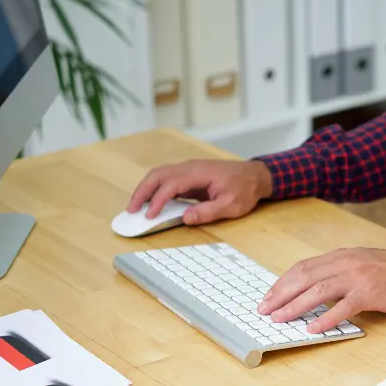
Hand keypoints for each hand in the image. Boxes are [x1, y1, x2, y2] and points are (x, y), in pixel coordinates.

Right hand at [127, 159, 273, 225]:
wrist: (254, 176)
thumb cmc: (244, 189)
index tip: (149, 215)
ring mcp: (188, 169)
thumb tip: (185, 218)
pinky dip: (154, 188)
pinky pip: (166, 179)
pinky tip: (150, 201)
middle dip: (142, 192)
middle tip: (131, 210)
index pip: (170, 185)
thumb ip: (208, 212)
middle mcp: (189, 167)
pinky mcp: (188, 175)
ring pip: (159, 175)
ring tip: (136, 207)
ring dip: (145, 189)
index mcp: (198, 173)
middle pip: (157, 175)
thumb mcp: (231, 205)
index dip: (158, 200)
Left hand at [258, 247, 385, 332]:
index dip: (282, 283)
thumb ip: (338, 272)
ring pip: (317, 291)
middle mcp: (345, 263)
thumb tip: (313, 290)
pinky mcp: (369, 293)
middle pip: (303, 277)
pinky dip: (325, 319)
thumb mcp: (360, 263)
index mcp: (340, 256)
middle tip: (265, 310)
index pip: (302, 268)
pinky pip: (342, 308)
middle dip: (280, 295)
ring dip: (295, 306)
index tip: (268, 297)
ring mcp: (357, 277)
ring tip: (280, 319)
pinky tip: (312, 328)